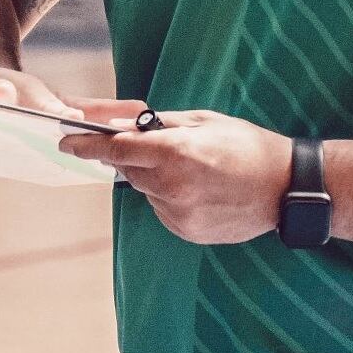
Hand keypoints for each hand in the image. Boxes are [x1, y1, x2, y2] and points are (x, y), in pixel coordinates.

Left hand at [60, 110, 291, 244]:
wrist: (285, 188)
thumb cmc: (248, 146)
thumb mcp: (205, 121)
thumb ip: (161, 124)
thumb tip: (124, 125)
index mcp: (176, 152)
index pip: (117, 148)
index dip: (88, 145)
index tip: (66, 142)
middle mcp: (172, 186)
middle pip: (128, 169)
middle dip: (131, 156)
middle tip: (158, 146)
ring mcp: (178, 213)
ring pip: (147, 190)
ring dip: (155, 177)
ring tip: (195, 168)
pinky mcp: (186, 232)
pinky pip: (163, 209)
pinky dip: (170, 196)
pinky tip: (200, 189)